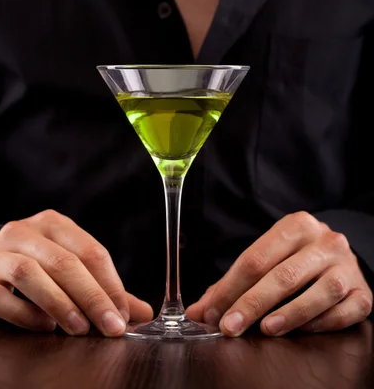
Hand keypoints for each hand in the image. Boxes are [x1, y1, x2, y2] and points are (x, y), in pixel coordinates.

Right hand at [0, 210, 152, 335]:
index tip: (123, 314)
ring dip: (59, 303)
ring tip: (79, 328)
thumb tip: (141, 312)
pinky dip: (24, 314)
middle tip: (109, 326)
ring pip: (28, 274)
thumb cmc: (31, 264)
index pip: (89, 250)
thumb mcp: (65, 265)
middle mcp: (22, 233)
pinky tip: (44, 327)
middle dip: (92, 297)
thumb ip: (101, 287)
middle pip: (63, 262)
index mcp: (52, 223)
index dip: (110, 284)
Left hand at [187, 212, 372, 336]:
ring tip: (266, 330)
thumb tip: (198, 311)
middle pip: (283, 275)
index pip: (256, 258)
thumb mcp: (268, 257)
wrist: (341, 256)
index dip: (231, 288)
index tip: (212, 312)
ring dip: (290, 314)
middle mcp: (325, 241)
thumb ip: (233, 283)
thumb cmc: (295, 258)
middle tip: (230, 327)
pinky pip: (344, 311)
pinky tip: (303, 331)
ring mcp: (347, 266)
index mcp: (296, 225)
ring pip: (319, 292)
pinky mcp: (363, 291)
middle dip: (252, 304)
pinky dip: (322, 323)